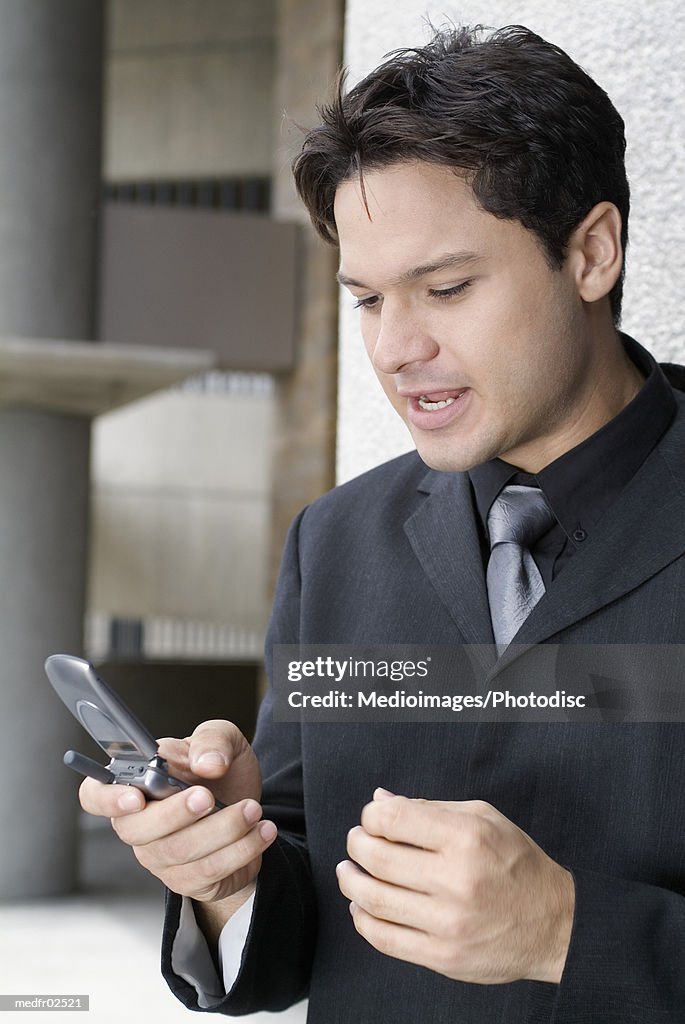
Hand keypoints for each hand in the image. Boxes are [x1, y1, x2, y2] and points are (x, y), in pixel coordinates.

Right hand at [79, 719, 276, 904]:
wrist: (253, 809)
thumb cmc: (224, 771)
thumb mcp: (225, 740)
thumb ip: (212, 739)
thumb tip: (205, 762)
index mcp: (135, 782)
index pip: (94, 794)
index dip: (107, 798)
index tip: (136, 796)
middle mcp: (139, 823)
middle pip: (136, 829)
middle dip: (175, 813)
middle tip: (209, 796)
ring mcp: (158, 856)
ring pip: (179, 851)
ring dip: (222, 829)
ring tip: (253, 809)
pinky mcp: (186, 880)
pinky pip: (208, 871)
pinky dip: (241, 849)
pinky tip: (262, 830)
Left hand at [336, 789, 573, 984]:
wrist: (555, 924)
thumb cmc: (517, 864)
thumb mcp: (483, 819)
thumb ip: (429, 808)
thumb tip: (381, 800)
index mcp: (466, 837)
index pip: (394, 819)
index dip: (371, 815)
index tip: (371, 818)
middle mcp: (456, 879)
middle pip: (377, 858)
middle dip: (356, 844)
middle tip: (356, 841)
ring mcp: (448, 922)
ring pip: (374, 900)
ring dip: (351, 882)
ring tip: (349, 871)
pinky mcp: (443, 956)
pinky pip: (386, 939)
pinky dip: (363, 920)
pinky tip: (361, 907)